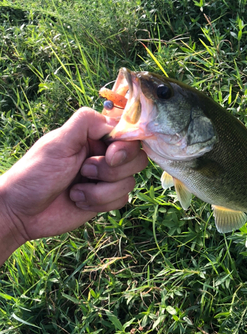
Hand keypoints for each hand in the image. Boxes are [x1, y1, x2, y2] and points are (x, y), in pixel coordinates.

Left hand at [0, 108, 147, 261]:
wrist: (22, 212)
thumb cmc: (35, 174)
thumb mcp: (58, 142)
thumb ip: (85, 122)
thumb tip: (114, 121)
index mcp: (93, 137)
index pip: (128, 135)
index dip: (125, 147)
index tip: (110, 156)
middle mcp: (103, 155)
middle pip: (137, 159)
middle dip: (112, 170)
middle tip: (85, 170)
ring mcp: (106, 179)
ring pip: (129, 183)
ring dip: (101, 191)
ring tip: (75, 190)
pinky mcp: (105, 200)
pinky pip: (121, 200)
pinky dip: (100, 203)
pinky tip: (78, 200)